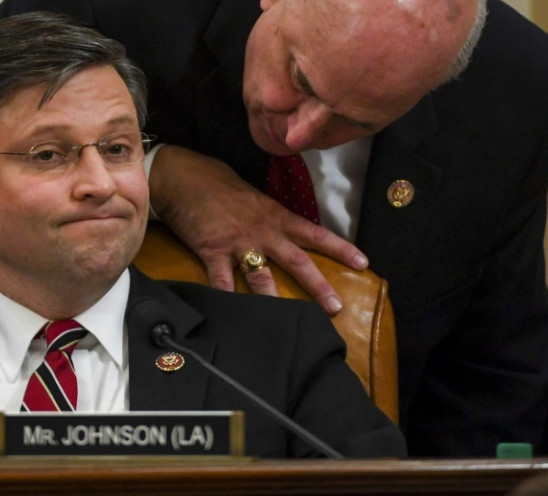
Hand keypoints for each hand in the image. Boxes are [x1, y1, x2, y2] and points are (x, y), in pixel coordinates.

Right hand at [149, 146, 367, 314]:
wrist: (184, 176)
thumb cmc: (218, 183)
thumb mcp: (252, 197)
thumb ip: (268, 216)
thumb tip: (281, 231)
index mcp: (275, 216)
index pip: (315, 234)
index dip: (340, 248)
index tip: (363, 263)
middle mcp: (263, 231)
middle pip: (297, 260)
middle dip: (318, 285)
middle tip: (336, 307)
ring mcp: (238, 243)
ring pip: (262, 276)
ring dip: (276, 299)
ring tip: (290, 320)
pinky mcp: (213, 252)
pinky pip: (221, 281)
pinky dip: (227, 299)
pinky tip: (233, 317)